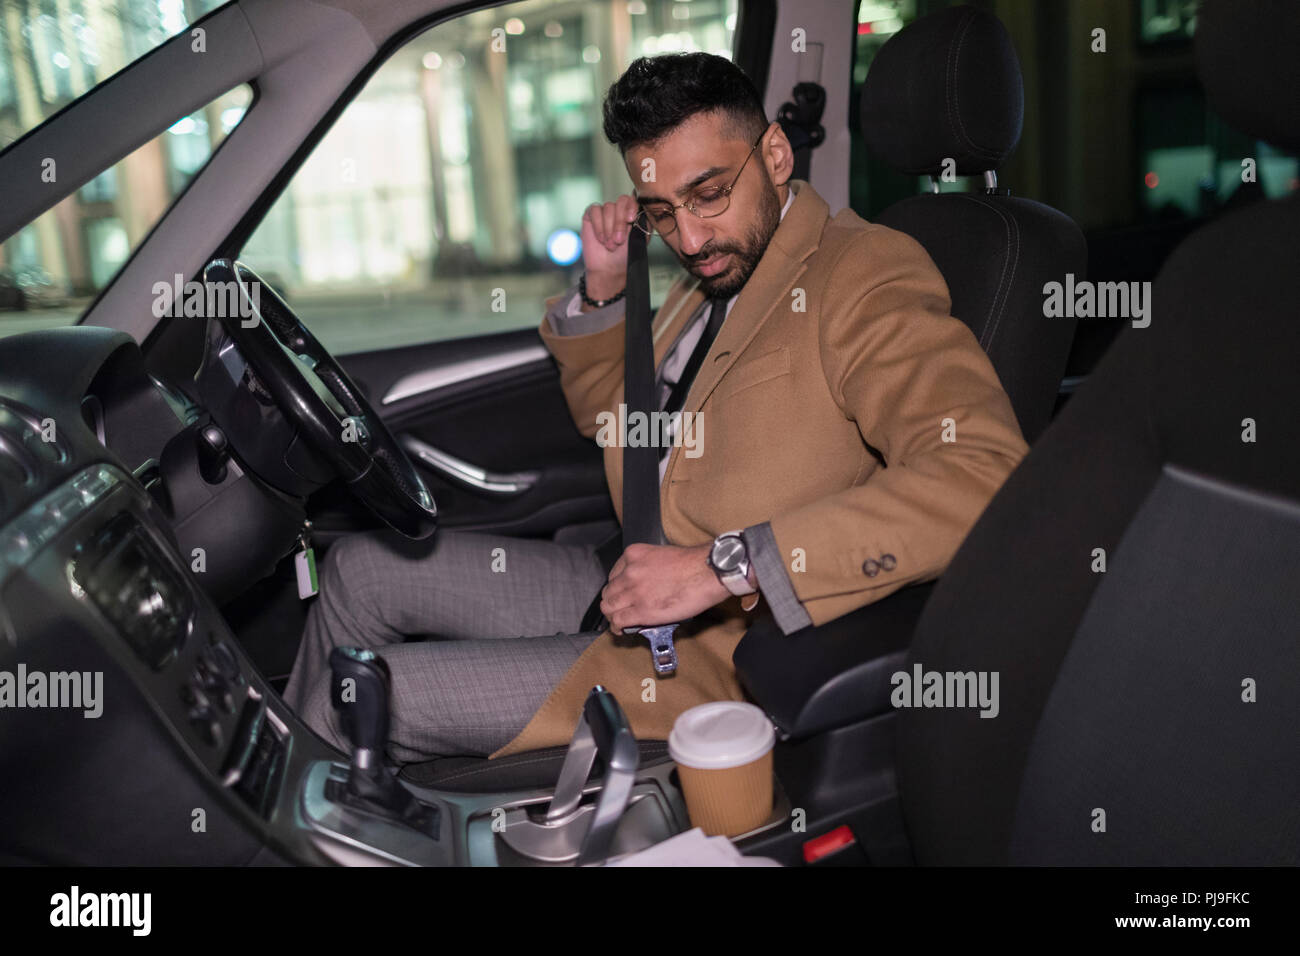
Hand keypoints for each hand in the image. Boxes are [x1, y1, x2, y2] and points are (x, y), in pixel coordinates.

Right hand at [580, 194, 639, 300]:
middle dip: (620, 222)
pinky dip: (598, 225)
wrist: (609, 268)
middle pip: (621, 201)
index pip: (634, 198)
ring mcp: (605, 211)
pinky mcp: (591, 214)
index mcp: (632, 212)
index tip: (630, 219)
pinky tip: (601, 239)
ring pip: (608, 207)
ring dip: (609, 228)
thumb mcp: (640, 239)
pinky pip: (595, 210)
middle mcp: (619, 209)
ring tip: (610, 244)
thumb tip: (644, 207)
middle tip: (618, 241)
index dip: (631, 206)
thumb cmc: (625, 255)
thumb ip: (643, 222)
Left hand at [599, 543, 729, 633]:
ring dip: (612, 615)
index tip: (621, 593)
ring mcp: (633, 591)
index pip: (614, 574)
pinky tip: (620, 630)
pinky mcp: (641, 610)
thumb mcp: (661, 556)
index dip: (616, 587)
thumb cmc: (693, 563)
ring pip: (609, 607)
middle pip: (609, 591)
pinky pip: (619, 621)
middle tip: (620, 609)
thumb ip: (647, 567)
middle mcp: (629, 572)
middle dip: (613, 601)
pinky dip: (617, 627)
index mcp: (633, 555)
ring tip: (618, 621)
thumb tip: (646, 584)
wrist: (706, 572)